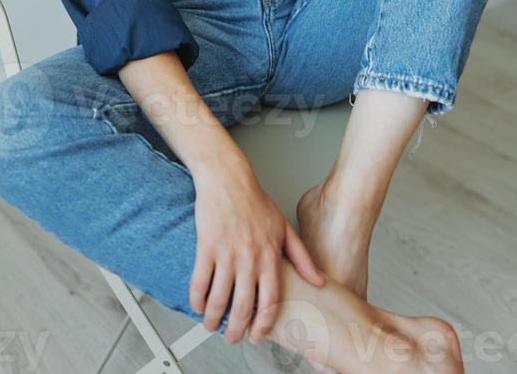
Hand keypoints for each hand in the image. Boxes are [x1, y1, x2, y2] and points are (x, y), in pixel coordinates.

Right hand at [190, 158, 324, 345]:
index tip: (257, 336)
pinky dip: (197, 299)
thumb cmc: (254, 200)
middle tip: (233, 338)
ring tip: (211, 325)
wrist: (228, 178)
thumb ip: (302, 257)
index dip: (263, 325)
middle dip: (237, 330)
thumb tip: (319, 281)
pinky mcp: (206, 246)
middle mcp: (249, 258)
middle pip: (243, 307)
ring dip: (214, 319)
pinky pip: (200, 281)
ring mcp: (226, 253)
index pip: (270, 302)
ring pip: (219, 299)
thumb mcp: (284, 228)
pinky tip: (197, 305)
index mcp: (270, 256)